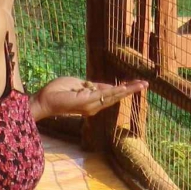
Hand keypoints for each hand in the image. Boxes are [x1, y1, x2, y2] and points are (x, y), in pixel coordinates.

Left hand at [31, 77, 147, 120]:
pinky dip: (117, 91)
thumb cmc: (57, 91)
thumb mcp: (77, 84)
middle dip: (130, 89)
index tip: (135, 83)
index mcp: (92, 100)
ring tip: (141, 85)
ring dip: (128, 90)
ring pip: (114, 96)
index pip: (111, 93)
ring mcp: (92, 105)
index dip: (123, 88)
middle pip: (116, 96)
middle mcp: (94, 106)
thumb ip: (90, 85)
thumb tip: (101, 84)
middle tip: (145, 84)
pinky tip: (127, 87)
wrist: (45, 99)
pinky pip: (106, 95)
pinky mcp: (88, 102)